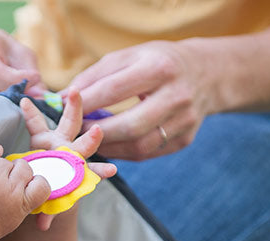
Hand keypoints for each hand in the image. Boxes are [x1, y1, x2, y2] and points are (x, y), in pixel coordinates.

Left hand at [0, 144, 50, 240]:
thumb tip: (31, 183)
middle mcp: (10, 189)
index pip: (42, 184)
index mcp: (22, 204)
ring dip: (1, 167)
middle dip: (17, 173)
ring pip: (7, 160)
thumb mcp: (16, 218)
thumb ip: (26, 200)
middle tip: (6, 182)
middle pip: (25, 167)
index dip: (36, 182)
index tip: (28, 185)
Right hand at [20, 88, 116, 229]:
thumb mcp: (47, 202)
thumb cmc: (48, 189)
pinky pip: (35, 121)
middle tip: (97, 131)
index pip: (91, 171)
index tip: (113, 171)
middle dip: (91, 138)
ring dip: (73, 107)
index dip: (101, 171)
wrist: (41, 176)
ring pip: (70, 121)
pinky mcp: (42, 134)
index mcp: (76, 170)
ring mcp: (59, 140)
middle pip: (85, 143)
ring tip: (75, 92)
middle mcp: (71, 151)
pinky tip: (24, 100)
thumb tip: (42, 228)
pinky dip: (29, 112)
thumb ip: (46, 212)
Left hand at [66, 40, 211, 159]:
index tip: (64, 109)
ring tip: (89, 142)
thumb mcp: (129, 57)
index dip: (85, 103)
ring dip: (108, 148)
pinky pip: (147, 153)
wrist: (205, 74)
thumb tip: (64, 98)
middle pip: (129, 125)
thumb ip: (94, 76)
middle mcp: (176, 95)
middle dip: (96, 133)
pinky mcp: (185, 139)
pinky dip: (122, 153)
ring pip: (139, 146)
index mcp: (159, 67)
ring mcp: (184, 120)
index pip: (114, 90)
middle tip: (75, 133)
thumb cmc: (156, 63)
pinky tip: (109, 147)